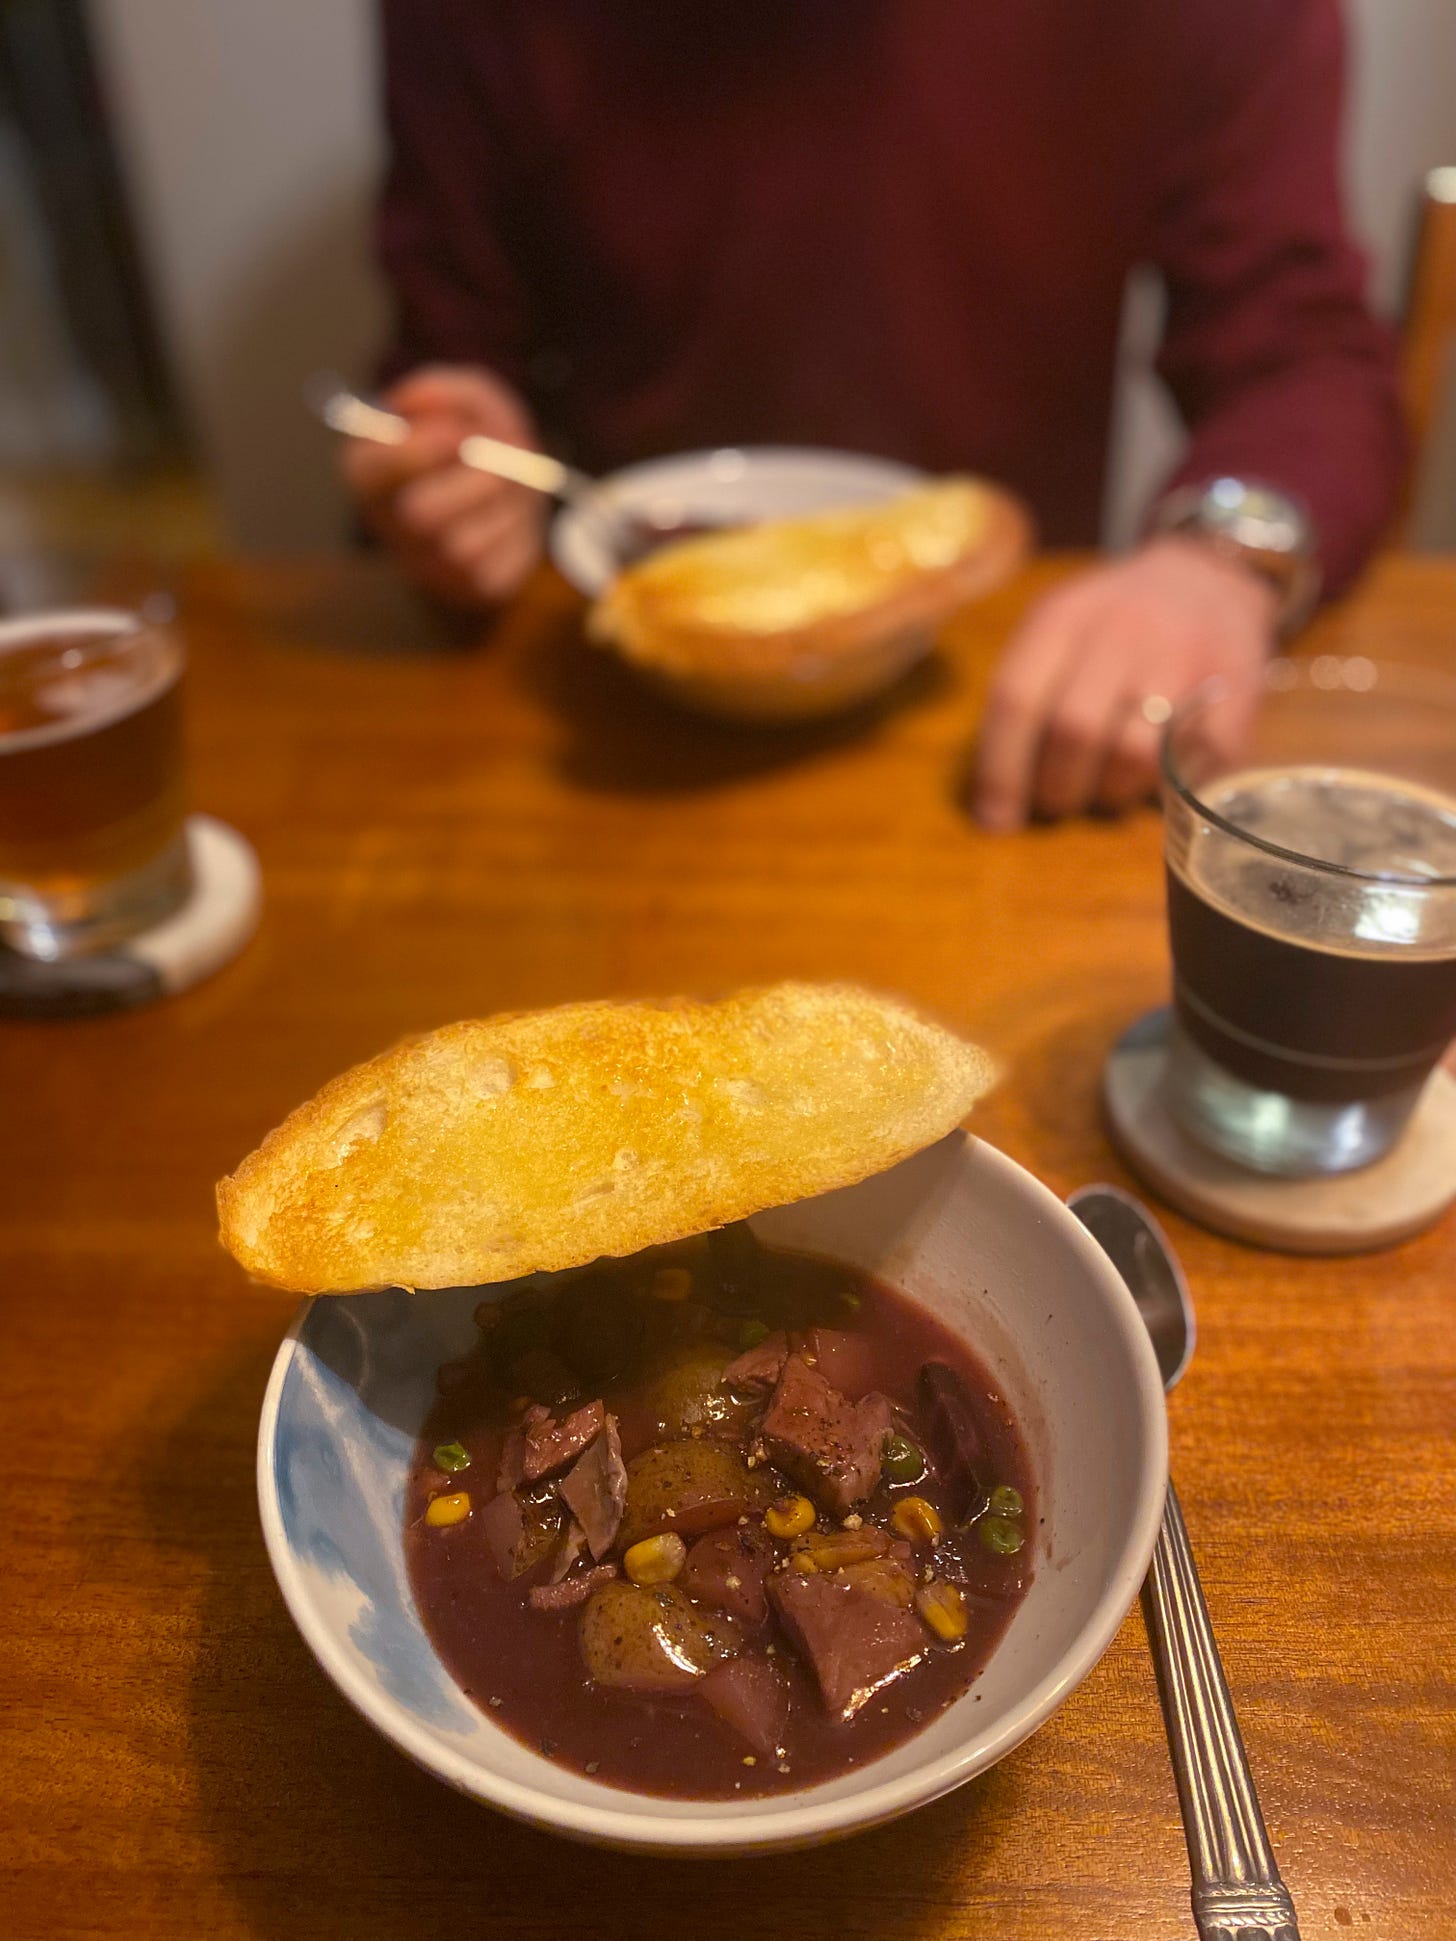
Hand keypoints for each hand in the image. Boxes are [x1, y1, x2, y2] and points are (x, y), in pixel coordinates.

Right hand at [341, 364, 545, 608]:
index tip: (455, 432)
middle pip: (419, 516)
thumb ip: (442, 389)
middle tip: (497, 459)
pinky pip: (500, 563)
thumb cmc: (480, 441)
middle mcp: (391, 524)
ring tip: (510, 480)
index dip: (413, 452)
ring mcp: (430, 564)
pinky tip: (513, 512)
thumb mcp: (466, 399)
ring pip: (465, 544)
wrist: (515, 490)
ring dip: (503, 504)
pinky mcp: (476, 587)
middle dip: (469, 481)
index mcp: (370, 472)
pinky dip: (520, 529)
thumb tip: (412, 401)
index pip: (369, 471)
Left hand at [972, 536, 1278, 828]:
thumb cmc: (1112, 624)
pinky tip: (1160, 780)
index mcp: (1063, 618)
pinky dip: (1172, 788)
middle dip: (1058, 788)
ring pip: (1135, 755)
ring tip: (1107, 793)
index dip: (1001, 771)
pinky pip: (1194, 763)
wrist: (1207, 577)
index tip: (996, 821)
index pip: (1017, 699)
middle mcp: (1121, 631)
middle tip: (1058, 802)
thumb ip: (1026, 696)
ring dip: (1112, 794)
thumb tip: (997, 797)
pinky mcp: (1235, 688)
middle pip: (1074, 731)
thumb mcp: (1057, 631)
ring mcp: (1182, 657)